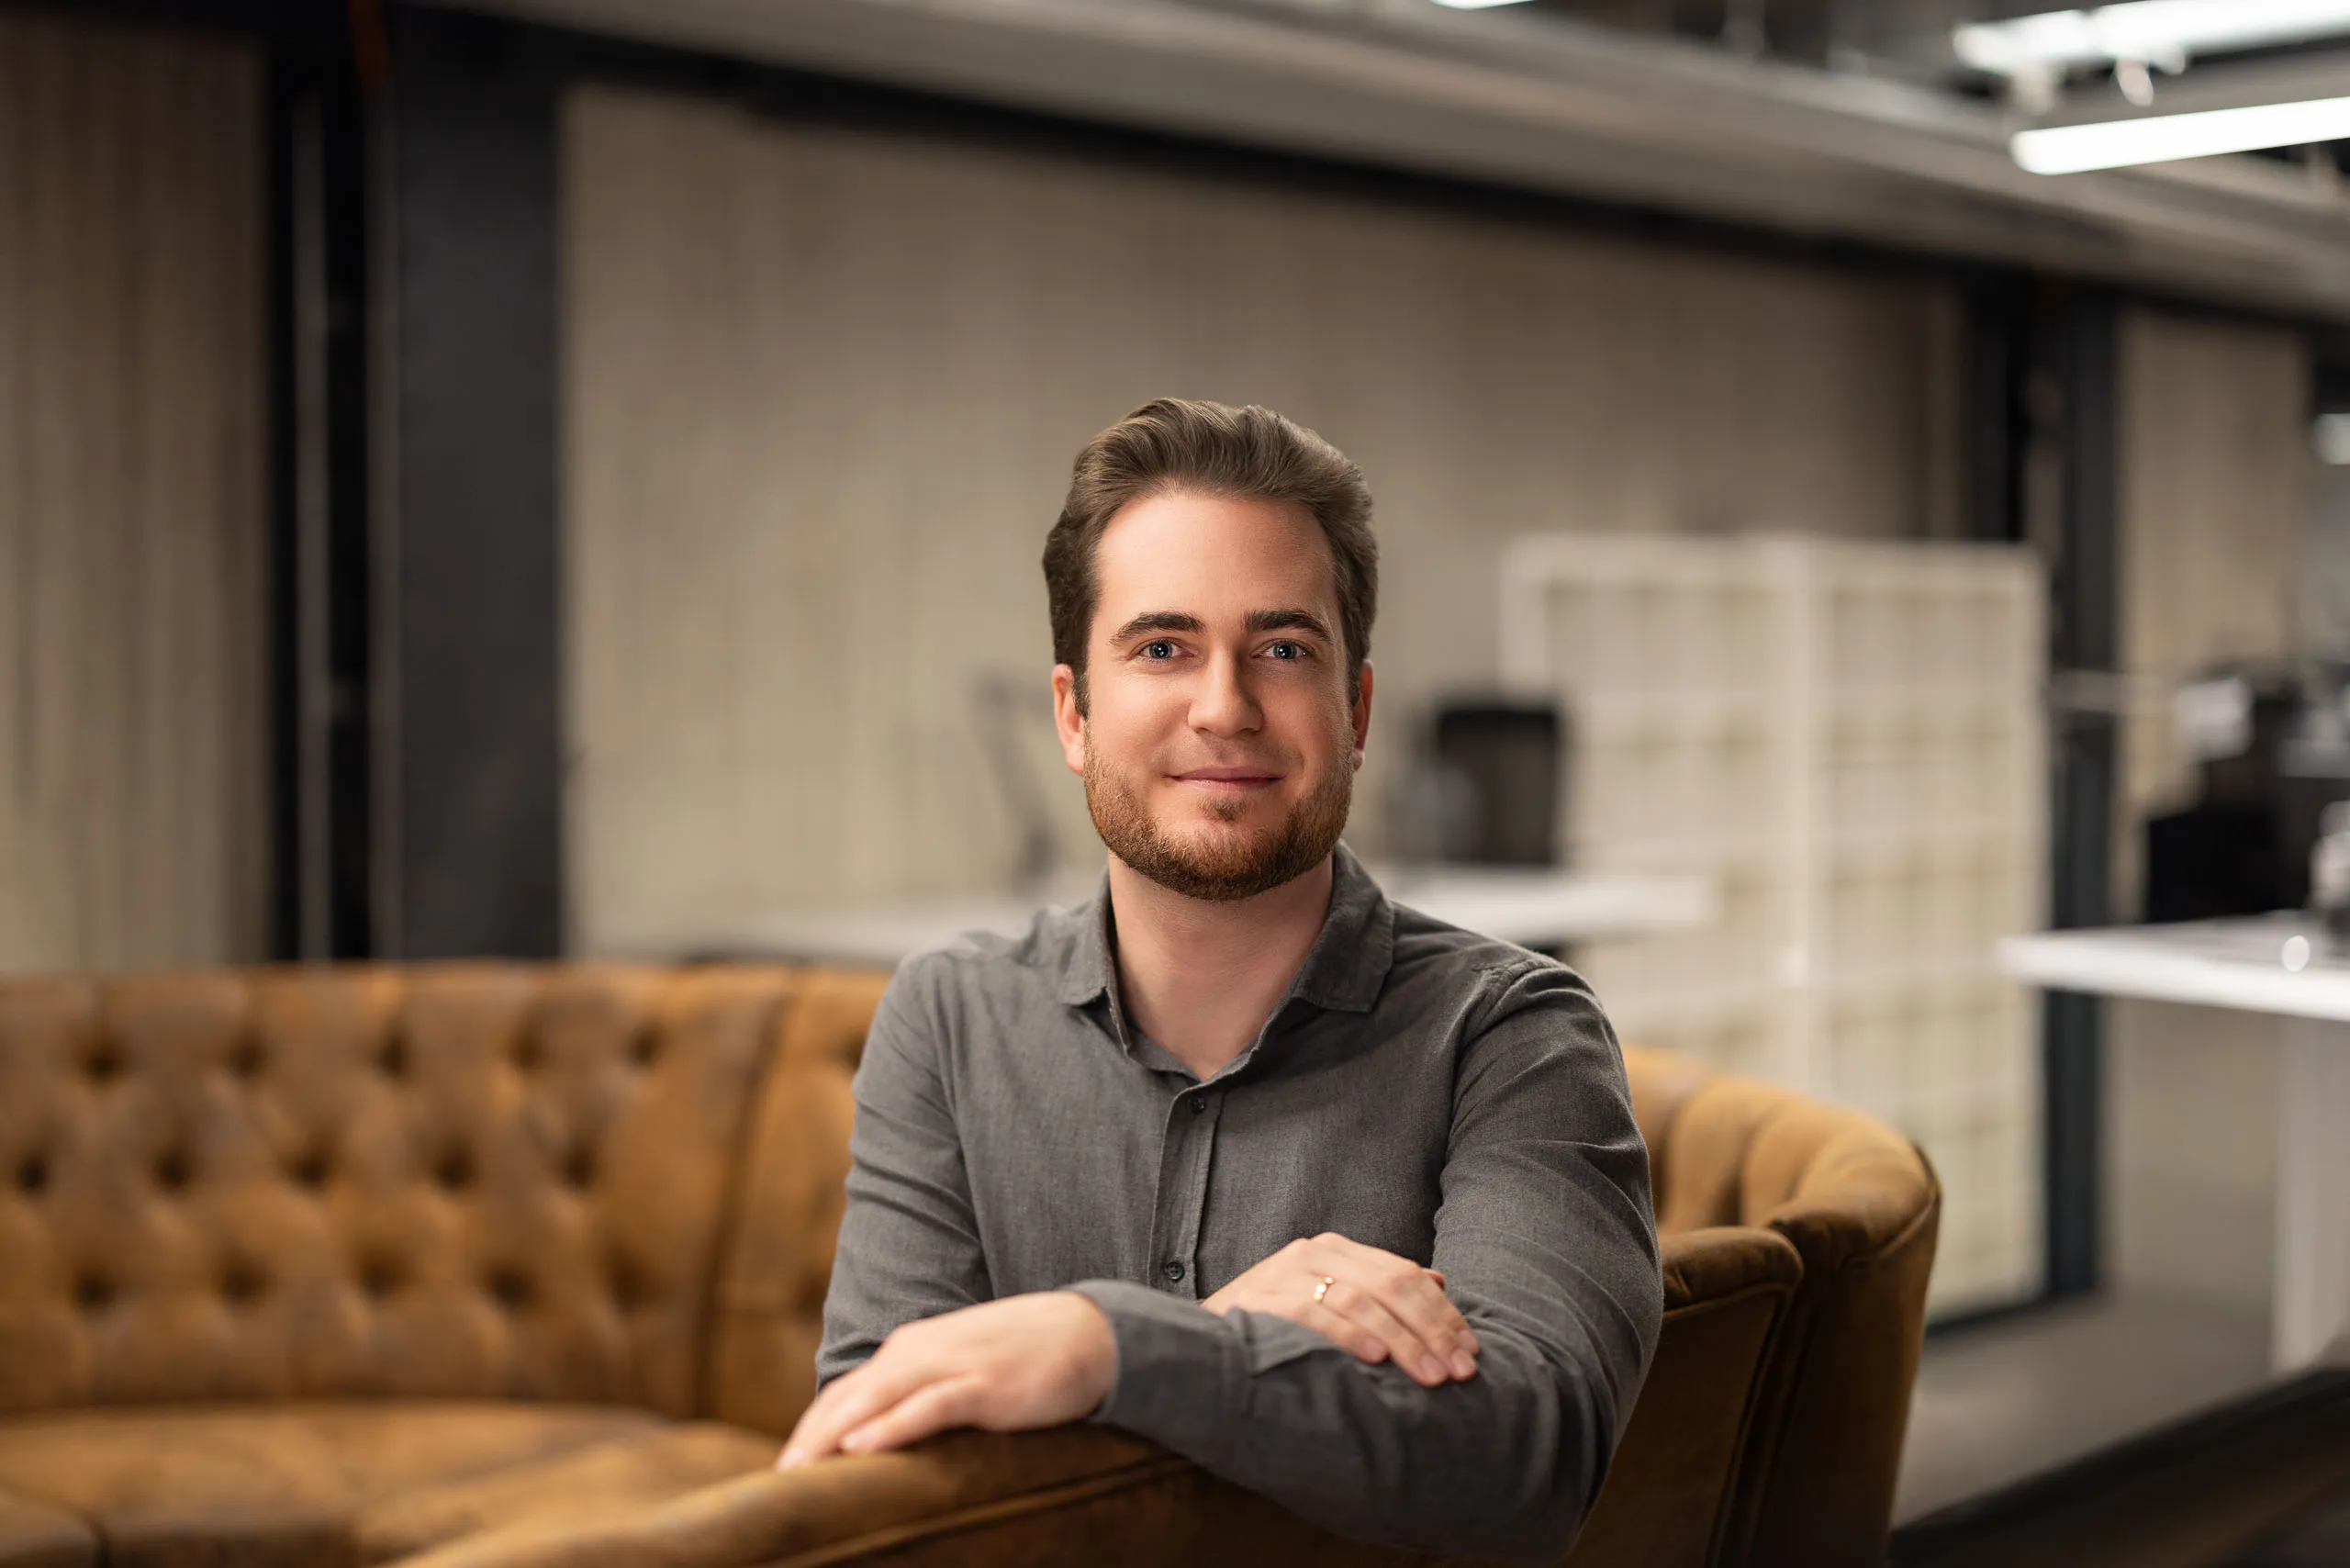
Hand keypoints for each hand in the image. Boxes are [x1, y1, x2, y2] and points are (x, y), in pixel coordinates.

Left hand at [775, 1292, 1114, 1470]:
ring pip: (876, 1399)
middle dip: (810, 1437)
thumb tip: (886, 1436)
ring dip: (834, 1434)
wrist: (1089, 1334)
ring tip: (802, 1469)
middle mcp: (919, 1352)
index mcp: (911, 1350)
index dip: (812, 1427)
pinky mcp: (981, 1385)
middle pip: (850, 1397)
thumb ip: (923, 1396)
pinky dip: (891, 1426)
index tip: (787, 1467)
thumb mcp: (961, 1372)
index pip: (847, 1391)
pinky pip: (926, 1406)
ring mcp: (950, 1365)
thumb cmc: (1023, 1359)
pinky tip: (863, 1447)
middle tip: (779, 1480)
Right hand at [1202, 1232, 1477, 1386]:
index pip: (1405, 1275)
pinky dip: (1346, 1333)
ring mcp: (1282, 1271)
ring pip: (1357, 1299)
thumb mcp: (1332, 1302)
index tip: (1470, 1354)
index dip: (1443, 1314)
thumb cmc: (1275, 1326)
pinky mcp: (1257, 1298)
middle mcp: (1312, 1251)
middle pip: (1389, 1286)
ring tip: (1427, 1374)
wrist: (1201, 1341)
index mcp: (1336, 1249)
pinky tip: (1373, 1358)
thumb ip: (1380, 1290)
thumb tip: (1439, 1281)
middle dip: (1431, 1331)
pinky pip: (1309, 1312)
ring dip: (1400, 1340)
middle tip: (1457, 1372)